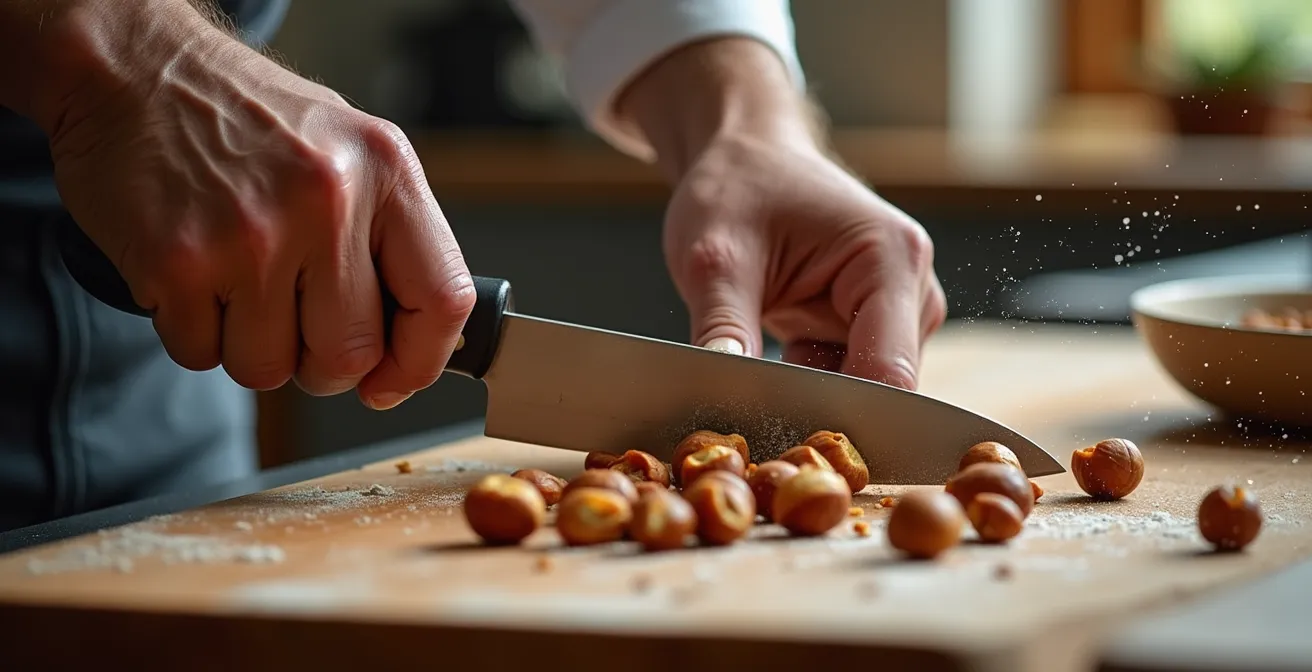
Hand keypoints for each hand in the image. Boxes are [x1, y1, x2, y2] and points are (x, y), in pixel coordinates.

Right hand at [18, 2, 472, 407]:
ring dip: (252, 347)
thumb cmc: (249, 120)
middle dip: (320, 364)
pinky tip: (195, 276)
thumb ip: (391, 239)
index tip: (392, 380)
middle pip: (349, 354)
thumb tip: (417, 348)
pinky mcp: (178, 263)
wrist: (134, 70)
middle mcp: (327, 201)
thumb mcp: (351, 150)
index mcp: (385, 170)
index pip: (443, 298)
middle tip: (294, 322)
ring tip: (237, 282)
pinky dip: (196, 334)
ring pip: (271, 369)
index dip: (420, 361)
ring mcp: (251, 235)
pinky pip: (202, 355)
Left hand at [663, 137, 944, 388]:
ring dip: (815, 396)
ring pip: (867, 389)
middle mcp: (914, 288)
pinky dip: (814, 384)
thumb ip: (723, 328)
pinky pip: (853, 379)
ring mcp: (902, 310)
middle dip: (822, 408)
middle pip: (883, 388)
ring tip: (759, 376)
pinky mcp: (879, 326)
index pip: (889, 372)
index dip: (841, 415)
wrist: (745, 159)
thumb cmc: (737, 189)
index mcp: (891, 259)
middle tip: (756, 414)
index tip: (786, 438)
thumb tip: (723, 390)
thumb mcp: (713, 258)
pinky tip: (776, 363)